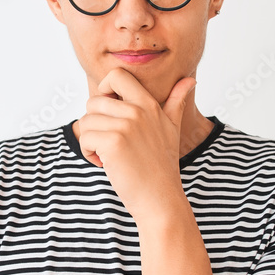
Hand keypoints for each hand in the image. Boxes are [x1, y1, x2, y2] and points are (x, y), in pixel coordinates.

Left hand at [77, 68, 195, 217]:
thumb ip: (177, 101)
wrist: (160, 199)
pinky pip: (84, 138)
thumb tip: (190, 80)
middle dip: (94, 124)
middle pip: (93, 102)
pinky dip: (88, 154)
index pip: (117, 75)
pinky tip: (105, 164)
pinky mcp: (113, 143)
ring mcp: (126, 126)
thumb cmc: (162, 166)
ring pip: (86, 122)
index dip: (104, 90)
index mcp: (149, 104)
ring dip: (90, 142)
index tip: (108, 111)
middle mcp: (138, 111)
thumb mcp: (172, 128)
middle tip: (109, 143)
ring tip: (109, 156)